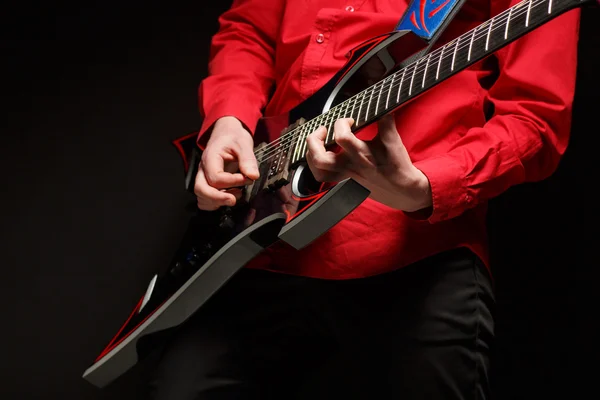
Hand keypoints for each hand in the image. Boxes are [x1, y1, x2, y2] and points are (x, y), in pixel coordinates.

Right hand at [194, 116, 258, 210]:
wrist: (227, 133)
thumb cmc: (233, 137)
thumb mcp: (243, 144)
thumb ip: (248, 160)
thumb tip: (253, 176)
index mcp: (210, 158)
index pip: (215, 178)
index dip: (232, 182)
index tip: (247, 179)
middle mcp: (203, 169)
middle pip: (201, 189)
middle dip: (218, 198)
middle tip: (234, 199)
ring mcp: (203, 176)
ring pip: (201, 196)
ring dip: (217, 201)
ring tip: (235, 196)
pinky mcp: (208, 182)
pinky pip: (204, 198)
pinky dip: (214, 203)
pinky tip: (229, 197)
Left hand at [305, 115, 431, 212]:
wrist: (402, 189)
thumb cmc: (397, 165)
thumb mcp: (393, 141)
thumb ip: (385, 122)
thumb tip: (382, 105)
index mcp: (361, 155)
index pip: (342, 137)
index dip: (342, 123)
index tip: (350, 120)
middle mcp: (349, 167)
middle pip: (320, 158)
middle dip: (315, 140)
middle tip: (324, 130)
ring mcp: (344, 176)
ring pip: (317, 169)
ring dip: (311, 152)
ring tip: (317, 142)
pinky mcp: (343, 182)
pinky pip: (322, 177)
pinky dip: (315, 165)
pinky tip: (320, 155)